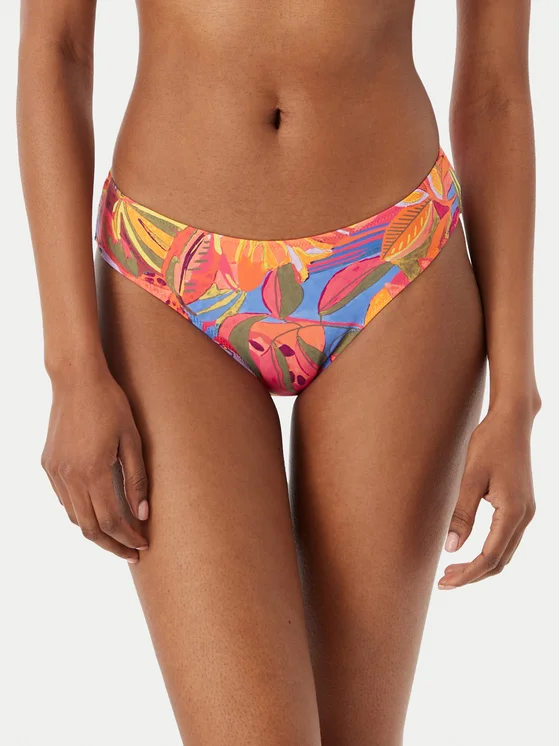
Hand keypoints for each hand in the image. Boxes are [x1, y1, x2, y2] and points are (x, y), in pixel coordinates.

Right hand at [41, 366, 149, 563]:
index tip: (143, 545)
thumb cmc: (110, 404)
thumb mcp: (132, 440)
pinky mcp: (49, 465)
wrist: (76, 380)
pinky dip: (82, 512)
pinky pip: (65, 500)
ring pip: (75, 517)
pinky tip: (99, 511)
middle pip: (91, 528)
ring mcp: (56, 472)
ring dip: (97, 532)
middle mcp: (70, 477)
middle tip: (132, 553)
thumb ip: (137, 479)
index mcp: (93, 472)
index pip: (112, 521)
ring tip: (118, 536)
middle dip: (112, 546)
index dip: (128, 538)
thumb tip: (143, 514)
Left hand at [438, 401, 539, 588]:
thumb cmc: (489, 443)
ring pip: (505, 551)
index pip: (489, 557)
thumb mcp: (470, 477)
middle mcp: (525, 516)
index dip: (467, 574)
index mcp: (513, 512)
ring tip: (452, 568)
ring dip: (480, 564)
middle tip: (443, 581)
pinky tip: (468, 547)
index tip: (444, 582)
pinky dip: (488, 550)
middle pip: (500, 561)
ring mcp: (525, 511)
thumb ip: (462, 514)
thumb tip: (451, 548)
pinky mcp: (521, 505)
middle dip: (472, 574)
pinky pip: (506, 538)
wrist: (513, 421)